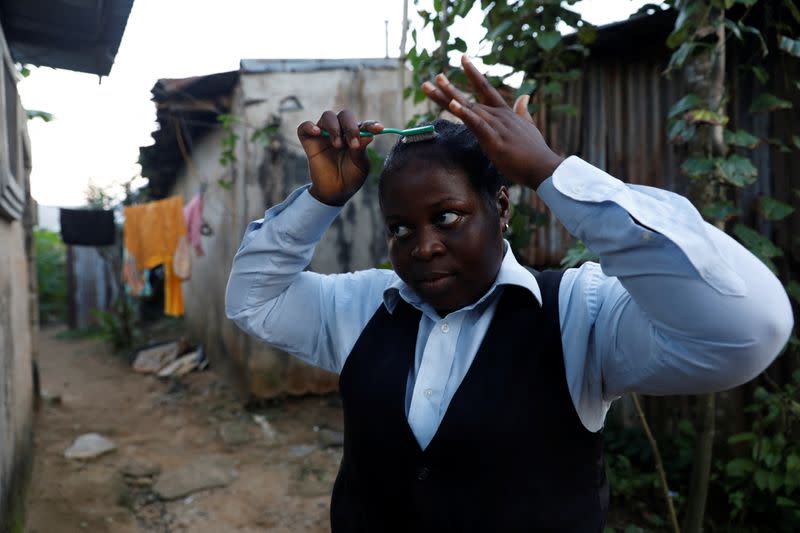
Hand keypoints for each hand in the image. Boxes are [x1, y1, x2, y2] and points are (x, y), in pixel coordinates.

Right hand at [297, 110, 383, 205]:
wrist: (335, 192)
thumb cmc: (351, 177)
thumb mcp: (360, 165)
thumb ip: (361, 150)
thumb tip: (368, 136)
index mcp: (356, 135)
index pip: (364, 124)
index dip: (371, 124)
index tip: (379, 129)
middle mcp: (341, 131)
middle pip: (345, 115)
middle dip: (350, 126)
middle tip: (352, 144)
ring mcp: (324, 134)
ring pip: (327, 116)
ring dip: (334, 127)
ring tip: (337, 145)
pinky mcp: (310, 141)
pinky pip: (305, 127)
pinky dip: (309, 126)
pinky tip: (317, 132)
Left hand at [421, 55, 563, 188]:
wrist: (545, 167)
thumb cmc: (535, 151)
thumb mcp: (528, 127)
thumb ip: (523, 111)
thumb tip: (524, 96)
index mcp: (504, 114)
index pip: (486, 89)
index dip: (473, 74)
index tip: (463, 59)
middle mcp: (498, 116)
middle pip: (469, 100)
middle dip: (450, 89)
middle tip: (435, 76)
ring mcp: (496, 127)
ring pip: (469, 108)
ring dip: (450, 96)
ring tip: (435, 84)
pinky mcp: (495, 140)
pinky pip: (477, 124)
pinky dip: (464, 113)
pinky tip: (453, 105)